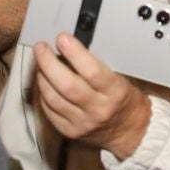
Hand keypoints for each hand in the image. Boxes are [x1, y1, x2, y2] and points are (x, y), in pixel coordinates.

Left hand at [34, 33, 151, 158]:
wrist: (129, 130)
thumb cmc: (123, 99)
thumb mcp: (121, 78)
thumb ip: (99, 63)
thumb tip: (73, 43)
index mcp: (116, 92)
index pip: (92, 72)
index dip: (75, 53)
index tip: (63, 38)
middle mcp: (99, 109)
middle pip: (67, 86)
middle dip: (49, 63)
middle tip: (41, 48)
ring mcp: (82, 122)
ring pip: (53, 98)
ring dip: (42, 77)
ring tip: (40, 62)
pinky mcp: (70, 131)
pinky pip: (49, 110)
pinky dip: (43, 93)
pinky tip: (44, 81)